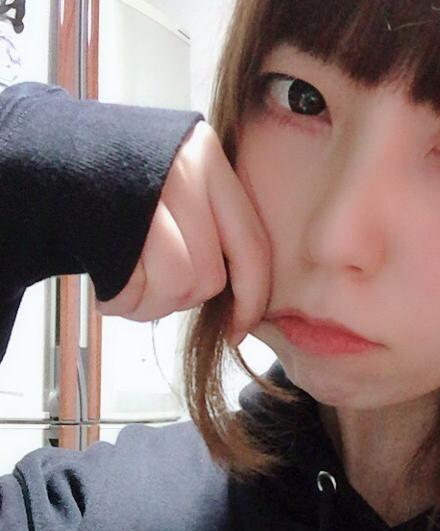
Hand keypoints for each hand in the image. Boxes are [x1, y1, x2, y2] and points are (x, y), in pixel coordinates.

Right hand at [93, 120, 270, 344]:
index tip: (238, 328)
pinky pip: (136, 289)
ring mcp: (148, 194)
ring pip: (177, 286)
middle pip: (209, 276)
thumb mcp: (181, 184)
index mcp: (210, 162)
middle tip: (151, 281)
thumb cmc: (125, 185)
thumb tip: (242, 304)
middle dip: (181, 297)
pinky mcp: (114, 222)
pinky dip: (123, 301)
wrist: (53, 159)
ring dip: (150, 302)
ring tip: (126, 280)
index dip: (251, 298)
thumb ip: (214, 228)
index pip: (252, 246)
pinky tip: (109, 279)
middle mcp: (185, 171)